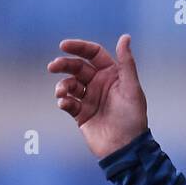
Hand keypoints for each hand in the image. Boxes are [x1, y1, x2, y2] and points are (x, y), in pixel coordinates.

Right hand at [47, 34, 147, 158]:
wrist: (125, 148)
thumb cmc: (133, 117)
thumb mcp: (132, 88)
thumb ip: (126, 63)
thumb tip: (125, 37)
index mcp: (112, 74)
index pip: (93, 54)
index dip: (79, 47)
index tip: (63, 45)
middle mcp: (99, 83)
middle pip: (77, 67)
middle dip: (64, 65)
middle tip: (53, 67)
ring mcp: (89, 98)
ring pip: (69, 84)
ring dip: (63, 85)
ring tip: (63, 92)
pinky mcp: (80, 114)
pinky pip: (67, 102)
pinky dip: (63, 100)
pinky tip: (65, 103)